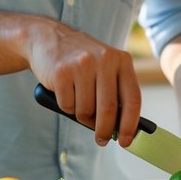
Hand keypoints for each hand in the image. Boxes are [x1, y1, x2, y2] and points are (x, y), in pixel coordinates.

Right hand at [26, 19, 140, 146]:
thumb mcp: (105, 67)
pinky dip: (66, 107)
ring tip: (78, 102)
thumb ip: (115, 92)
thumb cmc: (81, 61)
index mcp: (121, 60)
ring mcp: (82, 64)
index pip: (133, 98)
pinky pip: (67, 106)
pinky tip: (64, 92)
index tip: (127, 141)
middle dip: (105, 130)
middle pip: (108, 109)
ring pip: (86, 110)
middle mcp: (104, 60)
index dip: (131, 124)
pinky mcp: (61, 72)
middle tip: (102, 140)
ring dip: (82, 116)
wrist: (47, 38)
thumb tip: (122, 129)